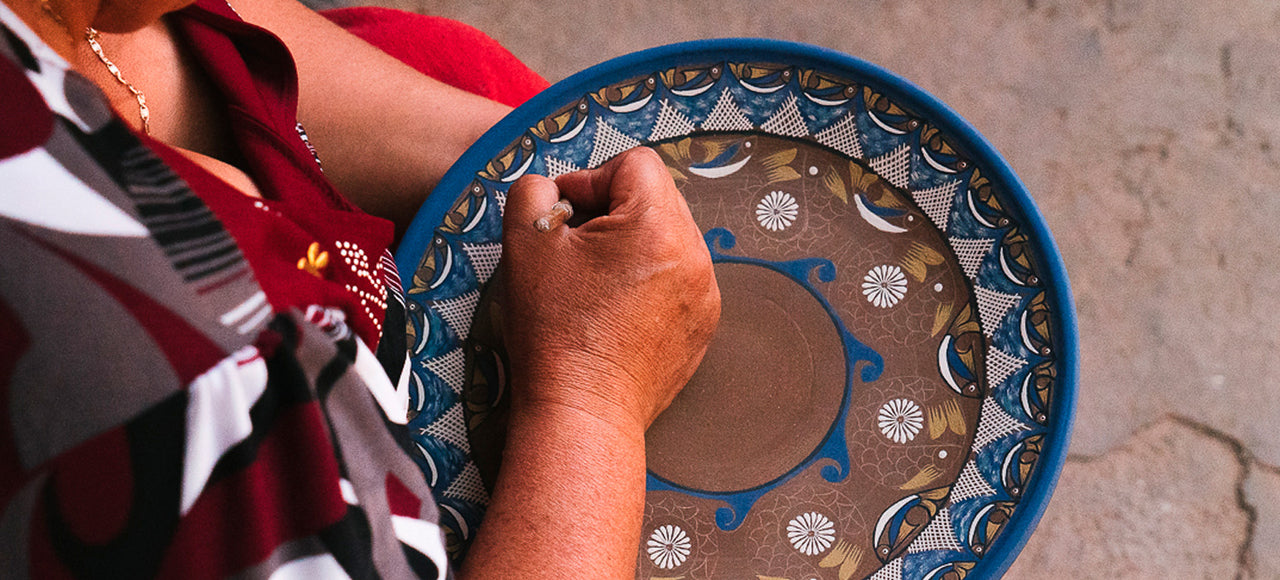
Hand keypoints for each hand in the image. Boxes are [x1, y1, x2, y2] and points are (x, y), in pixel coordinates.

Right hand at [500, 147, 720, 431]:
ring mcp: (705, 293)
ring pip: (669, 237)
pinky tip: (614, 310)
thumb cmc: (555, 332)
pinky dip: (649, 281)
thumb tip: (551, 190)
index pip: (634, 164)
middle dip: (613, 211)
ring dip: (632, 245)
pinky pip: (679, 278)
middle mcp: (694, 254)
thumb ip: (532, 192)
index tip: (565, 216)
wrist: (583, 413)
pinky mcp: (703, 324)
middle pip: (657, 198)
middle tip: (574, 249)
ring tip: (594, 283)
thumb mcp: (524, 244)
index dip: (590, 180)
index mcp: (658, 225)